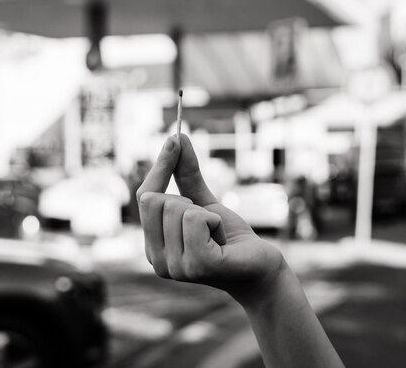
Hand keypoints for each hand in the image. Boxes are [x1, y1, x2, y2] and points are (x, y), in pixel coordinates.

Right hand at [136, 135, 284, 301]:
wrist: (261, 268)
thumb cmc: (230, 237)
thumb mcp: (205, 203)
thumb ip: (186, 175)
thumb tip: (176, 138)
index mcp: (153, 246)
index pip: (144, 197)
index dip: (160, 167)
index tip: (175, 139)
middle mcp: (157, 260)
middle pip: (157, 200)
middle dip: (189, 200)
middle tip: (208, 222)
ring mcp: (175, 267)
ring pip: (179, 208)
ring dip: (207, 214)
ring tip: (217, 235)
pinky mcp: (198, 266)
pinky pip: (196, 220)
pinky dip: (215, 221)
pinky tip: (223, 241)